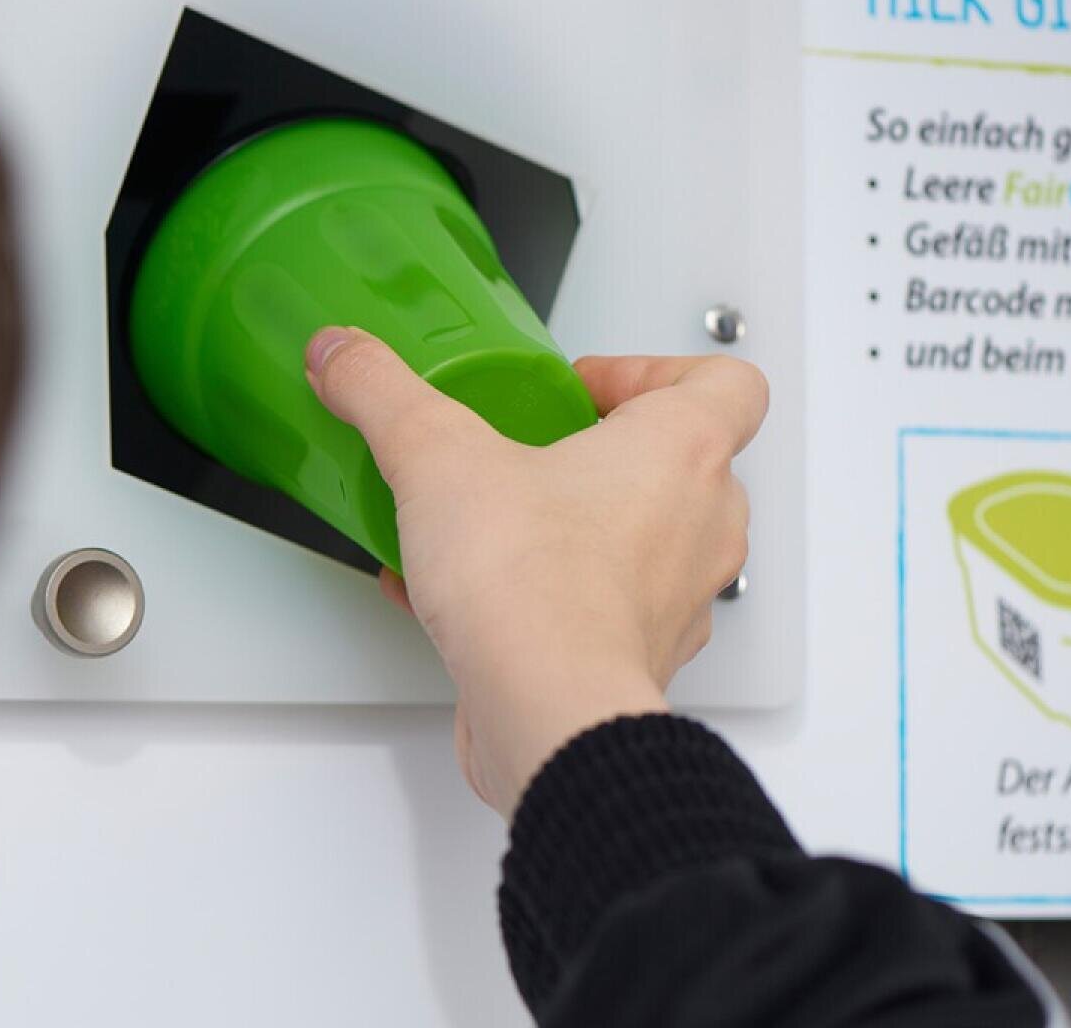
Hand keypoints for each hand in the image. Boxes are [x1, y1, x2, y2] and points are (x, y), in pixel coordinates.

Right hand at [304, 328, 766, 818]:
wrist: (547, 715)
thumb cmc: (537, 590)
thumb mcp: (434, 456)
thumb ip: (384, 393)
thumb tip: (344, 355)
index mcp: (682, 450)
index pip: (727, 382)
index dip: (656, 370)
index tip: (585, 384)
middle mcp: (701, 524)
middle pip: (685, 462)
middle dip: (606, 451)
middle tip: (539, 446)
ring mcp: (678, 599)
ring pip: (647, 541)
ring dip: (580, 526)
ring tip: (493, 522)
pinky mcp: (638, 660)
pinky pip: (601, 609)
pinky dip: (545, 595)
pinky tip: (460, 595)